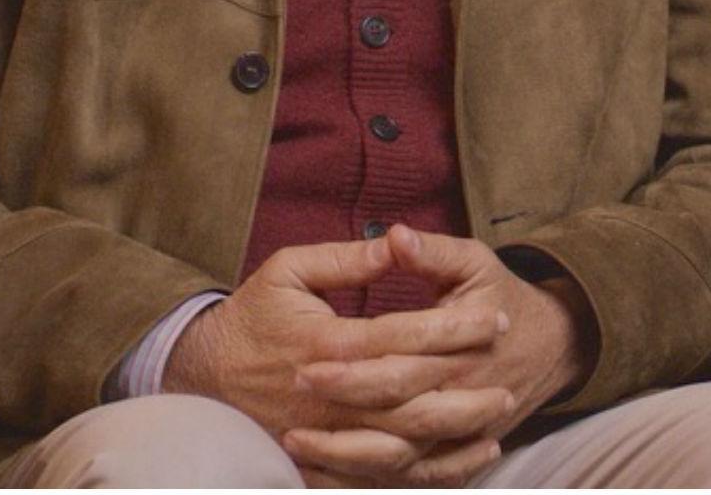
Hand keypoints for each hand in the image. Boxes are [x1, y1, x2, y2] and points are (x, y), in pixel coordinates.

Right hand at [163, 236, 515, 484]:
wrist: (198, 375)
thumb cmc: (249, 318)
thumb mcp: (288, 270)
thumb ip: (347, 258)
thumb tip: (398, 239)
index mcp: (328, 345)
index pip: (406, 337)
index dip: (457, 328)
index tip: (499, 316)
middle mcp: (330, 397)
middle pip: (413, 399)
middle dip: (467, 388)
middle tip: (512, 375)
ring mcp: (326, 437)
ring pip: (404, 446)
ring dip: (455, 435)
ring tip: (497, 419)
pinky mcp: (321, 464)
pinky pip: (382, 478)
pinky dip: (427, 474)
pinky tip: (464, 461)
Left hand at [286, 226, 593, 482]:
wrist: (552, 343)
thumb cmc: (500, 295)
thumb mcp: (474, 262)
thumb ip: (433, 252)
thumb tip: (394, 236)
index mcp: (463, 345)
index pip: (400, 357)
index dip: (351, 362)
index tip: (303, 359)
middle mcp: (462, 392)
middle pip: (395, 409)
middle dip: (341, 405)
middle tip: (293, 396)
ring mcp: (461, 430)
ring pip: (400, 456)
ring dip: (346, 456)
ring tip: (296, 444)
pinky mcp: (458, 451)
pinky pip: (414, 479)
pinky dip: (370, 481)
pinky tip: (327, 476)